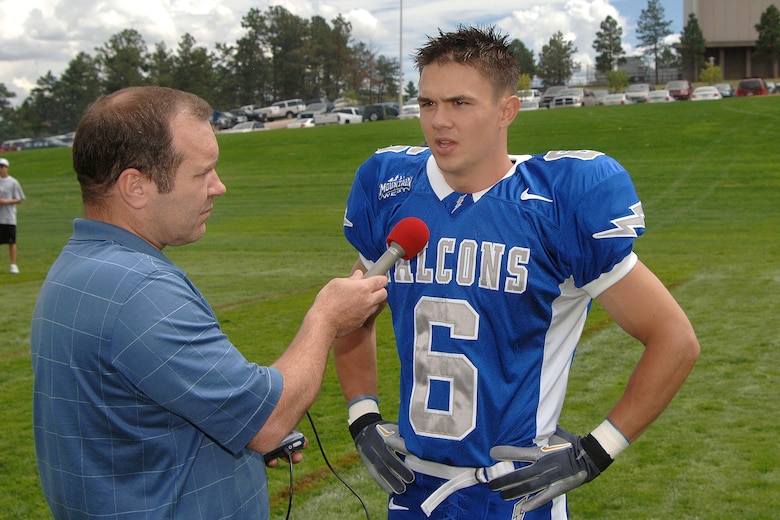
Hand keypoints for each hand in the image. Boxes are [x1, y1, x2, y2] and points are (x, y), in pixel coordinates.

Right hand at [312, 271, 386, 337]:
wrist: (323, 323)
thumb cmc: (328, 300)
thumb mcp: (337, 283)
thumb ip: (351, 279)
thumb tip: (359, 275)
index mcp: (364, 288)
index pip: (381, 281)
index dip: (381, 278)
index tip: (377, 278)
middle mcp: (368, 301)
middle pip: (384, 293)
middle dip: (380, 289)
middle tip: (370, 288)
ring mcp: (366, 313)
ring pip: (377, 304)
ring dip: (372, 301)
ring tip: (359, 299)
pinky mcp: (362, 322)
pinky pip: (368, 314)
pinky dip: (364, 310)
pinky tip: (353, 308)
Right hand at [349, 413, 414, 493]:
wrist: (364, 429)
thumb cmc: (386, 429)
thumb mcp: (394, 428)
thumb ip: (405, 436)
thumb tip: (422, 446)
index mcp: (385, 433)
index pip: (396, 442)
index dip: (406, 450)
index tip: (417, 458)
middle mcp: (377, 444)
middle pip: (387, 457)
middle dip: (399, 469)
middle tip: (411, 478)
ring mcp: (371, 454)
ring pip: (381, 469)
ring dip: (391, 480)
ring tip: (402, 489)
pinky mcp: (367, 463)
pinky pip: (374, 474)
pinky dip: (382, 484)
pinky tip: (391, 491)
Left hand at [488, 426, 611, 511]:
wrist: (590, 455)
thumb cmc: (570, 442)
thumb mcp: (555, 433)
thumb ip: (542, 429)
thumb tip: (530, 416)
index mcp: (543, 452)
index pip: (520, 453)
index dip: (506, 453)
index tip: (491, 453)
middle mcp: (545, 467)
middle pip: (520, 475)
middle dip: (504, 480)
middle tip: (490, 484)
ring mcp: (551, 479)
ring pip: (528, 488)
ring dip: (513, 492)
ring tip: (500, 495)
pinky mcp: (558, 489)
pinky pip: (544, 498)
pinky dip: (533, 503)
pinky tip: (522, 507)